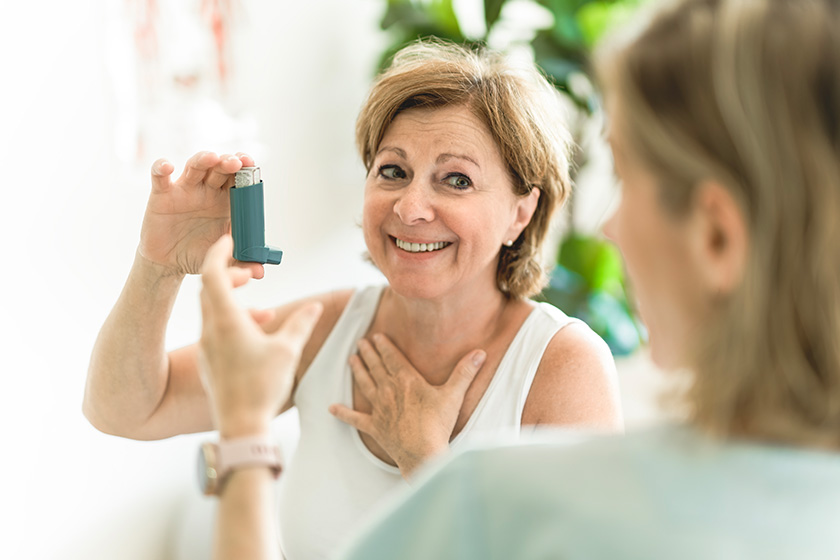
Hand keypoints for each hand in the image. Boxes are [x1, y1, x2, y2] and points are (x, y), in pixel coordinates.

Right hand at [139, 151, 263, 277]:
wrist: (170, 263)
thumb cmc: (200, 254)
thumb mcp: (223, 260)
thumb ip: (241, 263)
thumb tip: (261, 273)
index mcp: (227, 201)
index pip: (238, 178)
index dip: (246, 169)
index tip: (252, 165)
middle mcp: (207, 190)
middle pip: (220, 168)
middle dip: (229, 162)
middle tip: (237, 163)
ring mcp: (185, 190)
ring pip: (195, 166)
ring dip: (204, 159)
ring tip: (213, 158)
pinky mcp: (162, 195)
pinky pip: (160, 177)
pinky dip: (161, 168)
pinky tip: (167, 167)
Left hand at [198, 235, 322, 437]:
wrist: (241, 426)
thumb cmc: (262, 388)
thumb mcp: (288, 351)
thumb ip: (301, 323)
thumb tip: (315, 305)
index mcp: (227, 321)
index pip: (213, 274)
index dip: (219, 252)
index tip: (228, 240)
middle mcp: (210, 330)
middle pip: (211, 289)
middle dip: (231, 276)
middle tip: (251, 275)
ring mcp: (207, 347)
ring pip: (214, 311)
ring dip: (235, 303)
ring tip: (265, 313)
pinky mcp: (209, 362)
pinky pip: (216, 331)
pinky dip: (233, 323)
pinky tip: (255, 336)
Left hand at [329, 334, 485, 476]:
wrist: (423, 454)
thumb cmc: (438, 425)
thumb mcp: (453, 396)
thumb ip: (464, 372)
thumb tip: (480, 352)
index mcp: (407, 381)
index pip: (392, 358)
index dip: (385, 346)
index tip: (377, 336)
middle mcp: (390, 391)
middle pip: (376, 368)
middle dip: (369, 353)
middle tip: (361, 342)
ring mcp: (380, 410)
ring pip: (365, 385)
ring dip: (358, 371)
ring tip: (351, 360)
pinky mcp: (374, 427)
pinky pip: (355, 419)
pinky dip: (343, 413)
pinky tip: (331, 408)